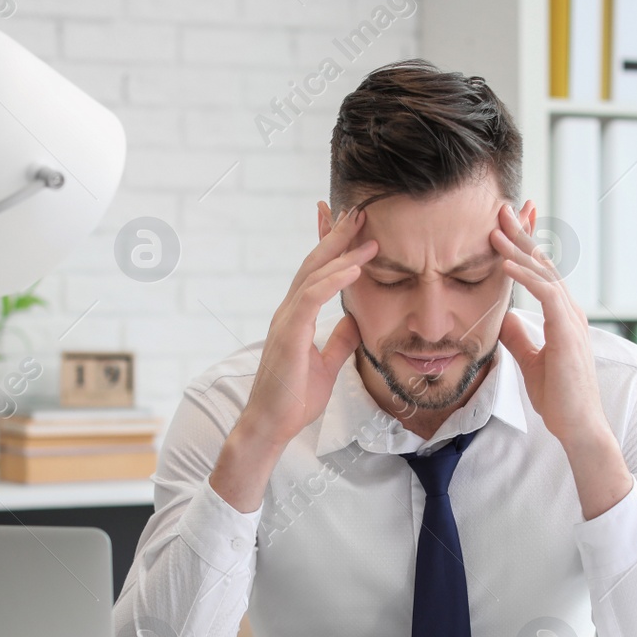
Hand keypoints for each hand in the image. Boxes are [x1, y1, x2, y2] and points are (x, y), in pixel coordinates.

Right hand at [210, 204, 373, 511]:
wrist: (271, 426)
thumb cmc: (294, 399)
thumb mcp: (328, 364)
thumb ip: (339, 340)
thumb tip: (355, 321)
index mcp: (297, 316)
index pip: (315, 272)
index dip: (329, 244)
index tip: (346, 220)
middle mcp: (289, 311)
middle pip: (314, 263)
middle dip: (336, 235)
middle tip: (360, 210)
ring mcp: (286, 320)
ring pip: (314, 274)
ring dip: (341, 251)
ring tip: (365, 232)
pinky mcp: (288, 334)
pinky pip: (312, 298)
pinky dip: (334, 280)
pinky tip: (354, 267)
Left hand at [491, 201, 634, 515]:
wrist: (578, 426)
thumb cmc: (559, 398)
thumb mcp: (530, 360)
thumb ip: (517, 336)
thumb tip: (500, 317)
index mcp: (560, 315)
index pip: (541, 272)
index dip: (525, 246)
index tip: (506, 225)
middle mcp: (569, 310)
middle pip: (543, 262)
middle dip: (522, 233)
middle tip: (501, 208)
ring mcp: (571, 318)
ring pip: (543, 272)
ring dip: (518, 247)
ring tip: (494, 228)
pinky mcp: (567, 331)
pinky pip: (545, 293)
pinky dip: (524, 275)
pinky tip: (504, 263)